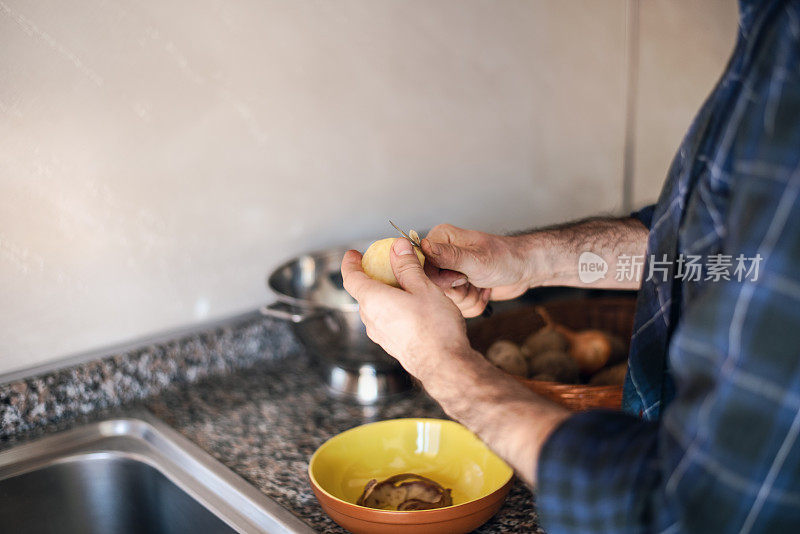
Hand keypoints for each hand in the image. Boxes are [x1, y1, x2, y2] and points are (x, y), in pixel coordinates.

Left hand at [341, 238, 470, 378]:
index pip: (351, 277)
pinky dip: (391, 307)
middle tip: (387, 264)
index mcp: (373, 301)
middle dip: (372, 276)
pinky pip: (384, 320)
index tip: (353, 254)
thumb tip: (398, 247)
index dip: (350, 263)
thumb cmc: (435, 328)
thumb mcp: (423, 288)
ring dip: (384, 293)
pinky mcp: (390, 344)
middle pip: (363, 292)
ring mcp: (379, 334)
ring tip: (404, 284)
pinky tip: (411, 305)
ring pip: (374, 307)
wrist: (445, 365)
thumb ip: (407, 266)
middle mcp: (370, 319)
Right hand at [421, 224, 531, 315]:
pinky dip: (473, 304)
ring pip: (444, 300)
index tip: (461, 278)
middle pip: (431, 287)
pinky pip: (456, 307)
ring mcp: (449, 273)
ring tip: (481, 285)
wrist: (525, 270)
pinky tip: (482, 291)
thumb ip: (448, 255)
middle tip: (473, 281)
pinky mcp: (458, 288)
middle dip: (458, 292)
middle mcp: (440, 256)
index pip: (420, 267)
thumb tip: (423, 246)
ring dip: (468, 298)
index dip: (441, 280)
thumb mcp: (476, 259)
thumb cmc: (505, 258)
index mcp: (440, 239)